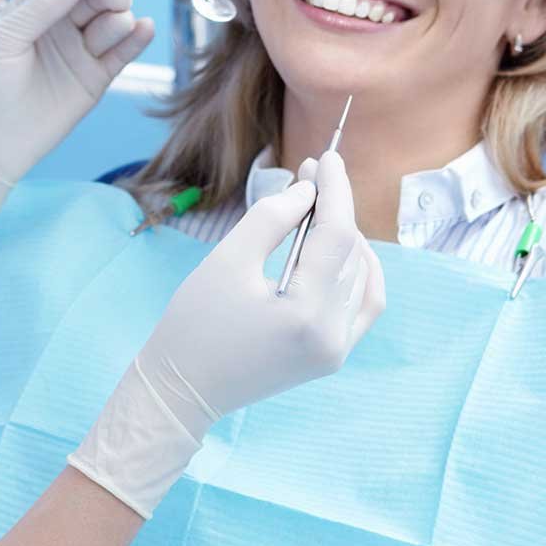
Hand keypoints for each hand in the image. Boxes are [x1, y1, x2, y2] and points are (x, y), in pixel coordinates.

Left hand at [0, 0, 153, 268]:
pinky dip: (137, 38)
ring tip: (111, 28)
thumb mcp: (4, 39)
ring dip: (120, 15)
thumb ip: (42, 5)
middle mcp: (59, 26)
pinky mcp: (95, 79)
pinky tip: (143, 29)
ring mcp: (79, 52)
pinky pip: (123, 52)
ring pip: (113, 19)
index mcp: (32, 9)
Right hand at [68, 150, 385, 515]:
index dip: (334, 190)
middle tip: (308, 177)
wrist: (182, 389)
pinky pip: (363, 305)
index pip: (337, 236)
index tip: (326, 156)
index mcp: (306, 315)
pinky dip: (357, 272)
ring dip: (346, 238)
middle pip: (351, 254)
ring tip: (317, 208)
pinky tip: (339, 249)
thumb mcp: (227, 261)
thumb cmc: (194, 324)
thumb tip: (308, 190)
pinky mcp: (332, 356)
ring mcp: (337, 351)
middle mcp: (333, 338)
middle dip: (334, 209)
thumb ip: (272, 219)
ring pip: (362, 276)